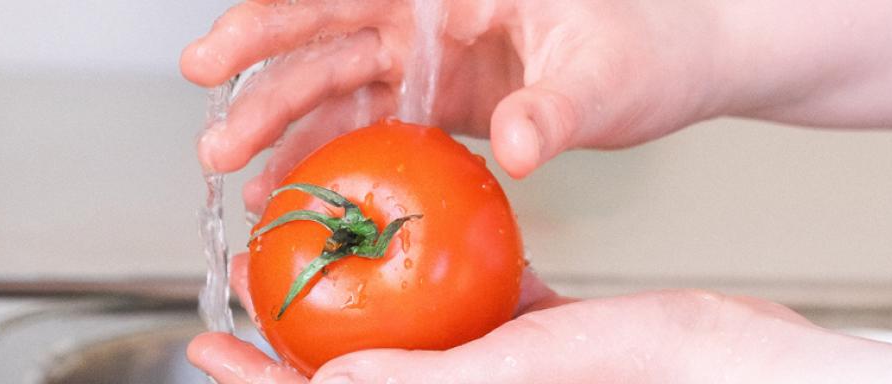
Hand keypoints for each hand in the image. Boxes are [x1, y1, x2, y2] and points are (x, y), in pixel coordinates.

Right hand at [182, 0, 734, 212]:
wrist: (679, 65)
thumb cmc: (650, 45)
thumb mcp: (603, 75)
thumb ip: (555, 109)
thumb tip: (517, 147)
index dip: (274, 20)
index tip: (218, 54)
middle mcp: (434, 15)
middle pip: (325, 39)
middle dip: (262, 83)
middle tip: (213, 135)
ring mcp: (435, 57)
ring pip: (340, 85)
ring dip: (287, 129)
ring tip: (242, 176)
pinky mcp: (446, 99)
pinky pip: (374, 121)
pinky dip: (333, 152)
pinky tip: (295, 184)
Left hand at [186, 252, 891, 382]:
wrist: (728, 354)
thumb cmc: (647, 375)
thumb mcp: (524, 367)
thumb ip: (429, 379)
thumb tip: (330, 383)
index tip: (213, 347)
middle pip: (359, 366)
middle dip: (297, 334)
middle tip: (251, 288)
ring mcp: (503, 365)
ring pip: (408, 328)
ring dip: (358, 291)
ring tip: (317, 249)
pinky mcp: (537, 331)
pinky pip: (469, 298)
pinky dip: (437, 266)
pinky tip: (418, 226)